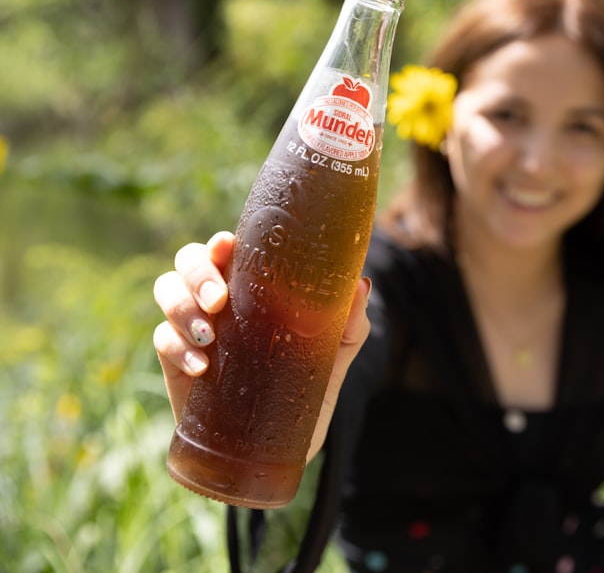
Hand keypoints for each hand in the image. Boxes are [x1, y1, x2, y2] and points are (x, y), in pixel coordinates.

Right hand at [152, 231, 371, 461]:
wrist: (284, 442)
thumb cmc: (309, 383)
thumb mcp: (336, 351)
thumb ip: (349, 320)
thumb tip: (360, 285)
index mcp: (254, 283)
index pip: (229, 248)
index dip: (221, 242)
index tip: (227, 246)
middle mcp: (220, 296)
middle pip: (189, 260)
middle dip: (198, 273)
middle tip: (219, 300)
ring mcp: (195, 325)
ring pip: (167, 290)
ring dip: (182, 307)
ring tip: (210, 335)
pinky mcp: (176, 359)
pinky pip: (162, 339)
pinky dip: (178, 349)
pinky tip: (202, 367)